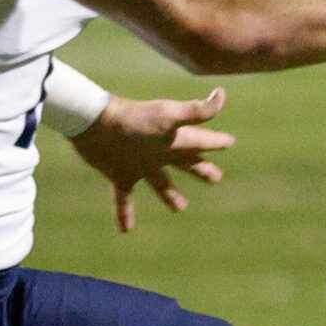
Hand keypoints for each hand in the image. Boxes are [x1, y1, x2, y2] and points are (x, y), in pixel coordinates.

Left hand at [68, 88, 234, 232]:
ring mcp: (140, 164)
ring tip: (180, 208)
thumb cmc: (134, 119)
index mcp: (174, 139)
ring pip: (161, 183)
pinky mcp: (121, 174)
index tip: (230, 142)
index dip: (216, 142)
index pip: (201, 141)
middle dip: (202, 170)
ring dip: (170, 196)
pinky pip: (125, 197)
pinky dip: (125, 213)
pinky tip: (126, 230)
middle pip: (187, 163)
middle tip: (216, 178)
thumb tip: (221, 95)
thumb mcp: (169, 115)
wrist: (95, 124)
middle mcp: (160, 152)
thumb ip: (197, 111)